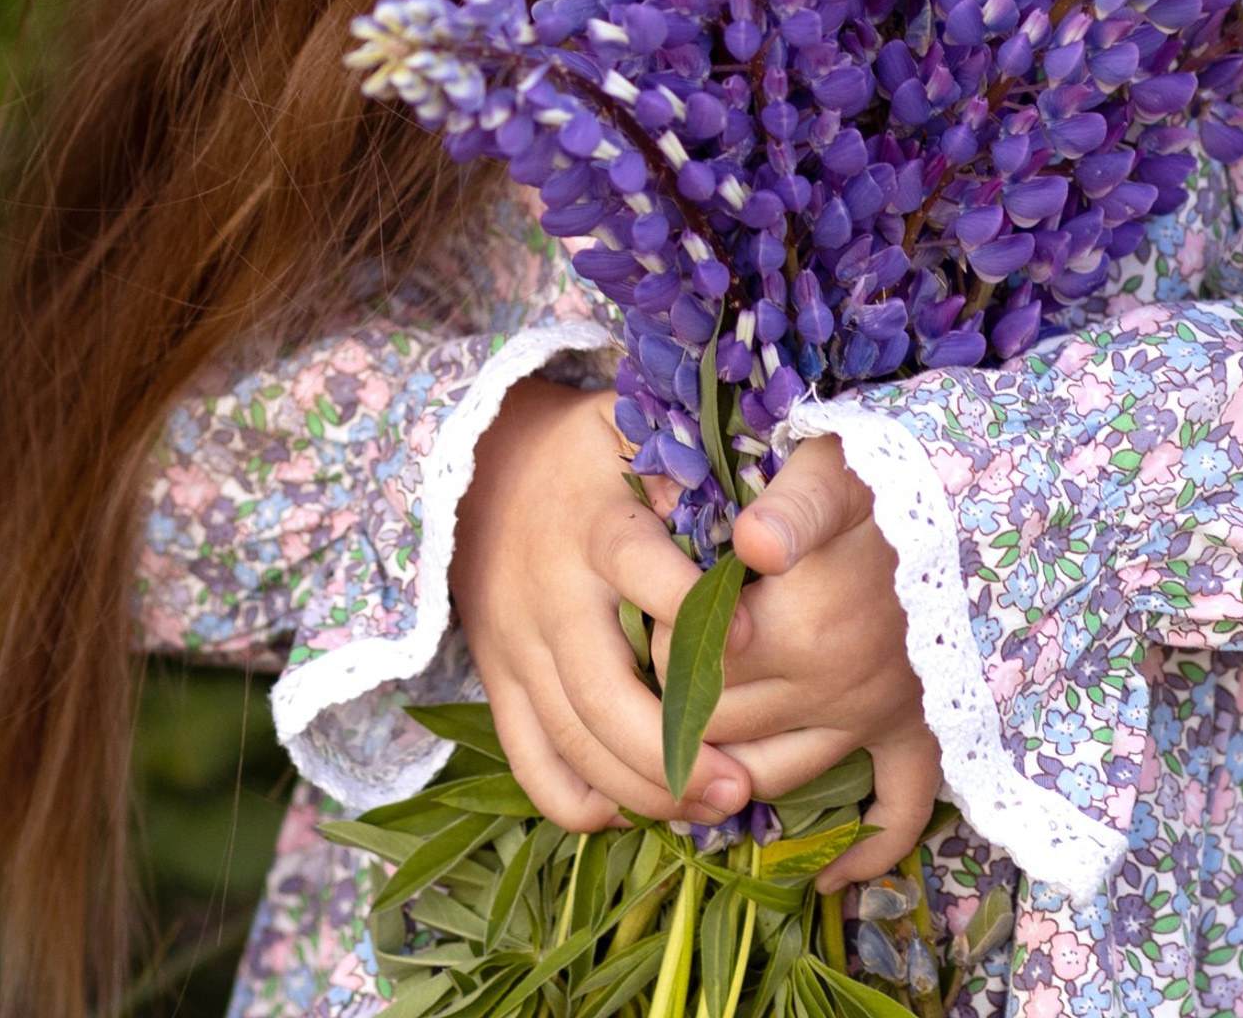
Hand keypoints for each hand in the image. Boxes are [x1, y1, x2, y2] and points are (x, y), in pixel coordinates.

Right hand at [451, 379, 756, 828]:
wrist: (478, 465)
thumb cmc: (588, 456)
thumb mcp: (635, 433)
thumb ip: (694, 467)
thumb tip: (764, 518)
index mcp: (594, 523)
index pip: (636, 564)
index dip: (688, 604)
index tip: (753, 639)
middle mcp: (551, 590)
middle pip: (601, 690)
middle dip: (675, 749)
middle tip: (742, 784)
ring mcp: (517, 643)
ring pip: (572, 741)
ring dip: (643, 789)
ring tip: (714, 808)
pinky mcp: (497, 679)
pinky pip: (531, 763)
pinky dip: (579, 803)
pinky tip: (635, 809)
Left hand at [699, 434, 939, 888]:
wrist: (981, 511)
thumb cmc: (895, 483)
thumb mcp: (836, 472)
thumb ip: (791, 508)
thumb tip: (751, 540)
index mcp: (797, 629)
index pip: (688, 662)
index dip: (658, 639)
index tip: (652, 608)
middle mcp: (830, 690)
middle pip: (717, 726)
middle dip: (678, 705)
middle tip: (664, 670)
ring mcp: (874, 719)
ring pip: (774, 777)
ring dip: (728, 773)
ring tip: (695, 748)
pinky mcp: (919, 735)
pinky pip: (898, 816)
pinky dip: (863, 856)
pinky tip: (825, 877)